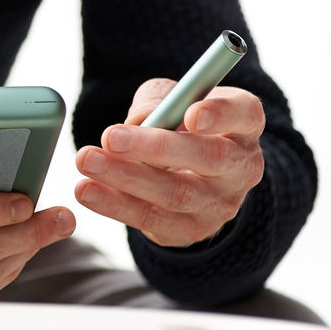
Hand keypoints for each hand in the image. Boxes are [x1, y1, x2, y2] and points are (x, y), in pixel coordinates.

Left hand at [74, 78, 263, 247]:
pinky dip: (116, 204)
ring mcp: (219, 204)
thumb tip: (138, 121)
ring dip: (125, 177)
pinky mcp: (191, 230)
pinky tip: (87, 190)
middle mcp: (241, 167)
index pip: (244, 115)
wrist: (191, 178)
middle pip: (209, 157)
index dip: (220, 114)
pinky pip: (152, 219)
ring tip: (86, 160)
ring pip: (175, 193)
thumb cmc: (180, 124)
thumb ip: (160, 100)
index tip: (191, 113)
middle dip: (156, 147)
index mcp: (244, 125)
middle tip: (111, 136)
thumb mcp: (174, 99)